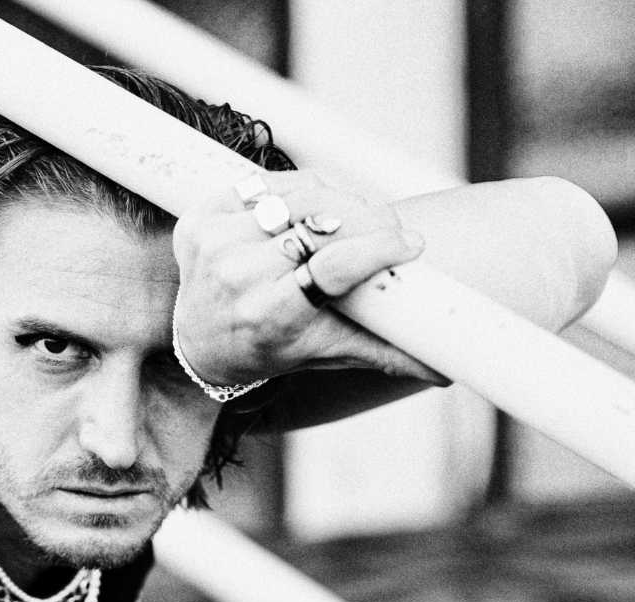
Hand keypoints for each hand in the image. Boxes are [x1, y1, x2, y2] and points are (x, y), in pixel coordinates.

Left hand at [172, 171, 447, 388]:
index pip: (332, 269)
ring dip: (337, 201)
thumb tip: (443, 372)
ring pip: (297, 197)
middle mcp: (235, 278)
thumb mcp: (324, 353)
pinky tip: (313, 209)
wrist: (200, 340)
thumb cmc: (271, 347)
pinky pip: (266, 185)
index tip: (411, 244)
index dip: (378, 249)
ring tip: (357, 218)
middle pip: (320, 226)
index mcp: (267, 316)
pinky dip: (296, 192)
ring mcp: (214, 244)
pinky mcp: (200, 218)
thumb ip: (382, 353)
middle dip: (367, 220)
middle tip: (391, 227)